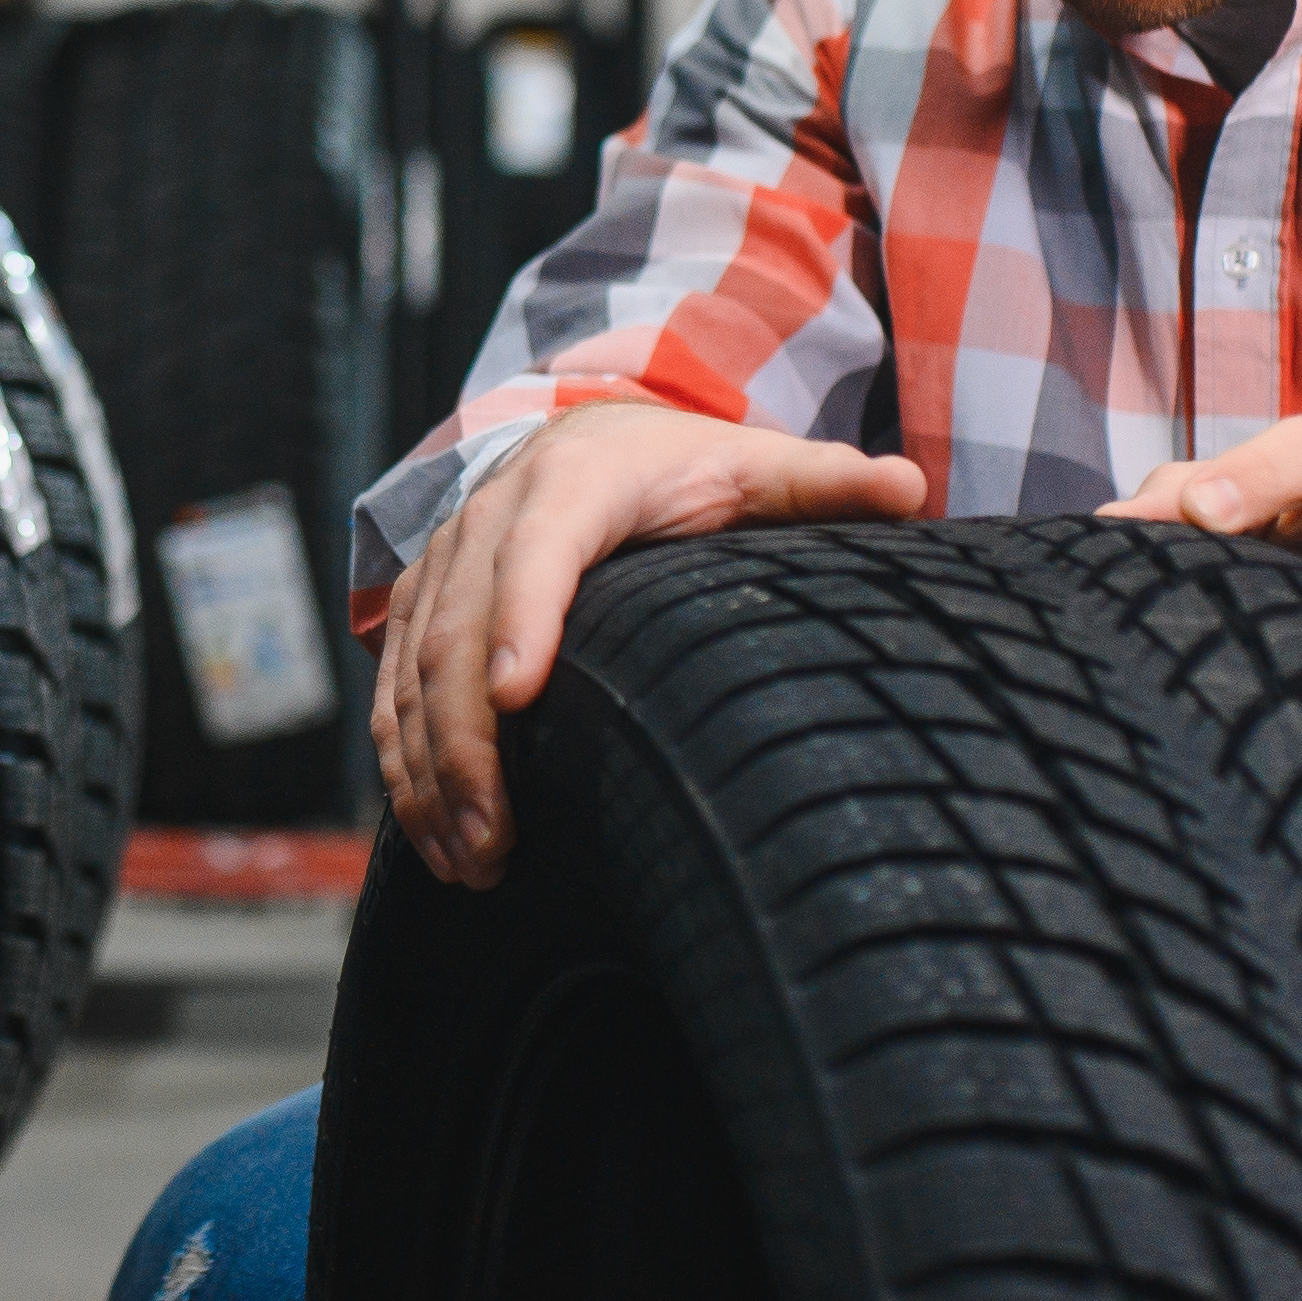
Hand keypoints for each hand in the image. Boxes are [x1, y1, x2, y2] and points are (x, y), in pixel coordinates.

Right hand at [376, 403, 927, 885]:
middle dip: (465, 746)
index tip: (514, 697)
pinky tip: (435, 839)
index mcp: (572, 482)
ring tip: (469, 863)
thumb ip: (827, 483)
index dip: (520, 617)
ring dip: (427, 775)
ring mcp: (442, 565)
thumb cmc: (684, 469)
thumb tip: (911, 490)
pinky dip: (403, 766)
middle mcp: (487, 517)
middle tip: (496, 842)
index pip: (537, 550)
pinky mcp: (417, 605)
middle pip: (452, 633)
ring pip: (409, 673)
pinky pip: (390, 689)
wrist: (591, 437)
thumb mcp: (756, 467)